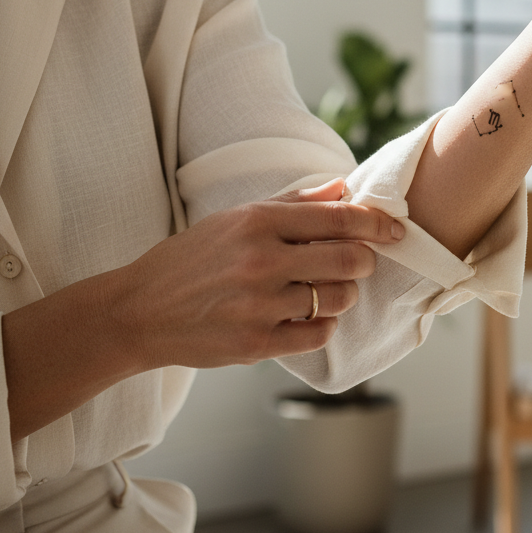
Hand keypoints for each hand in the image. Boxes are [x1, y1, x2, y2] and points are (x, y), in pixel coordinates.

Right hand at [108, 179, 404, 370]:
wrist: (138, 311)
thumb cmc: (190, 260)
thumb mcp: (234, 218)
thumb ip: (293, 204)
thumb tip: (341, 188)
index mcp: (258, 222)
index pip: (339, 218)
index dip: (376, 223)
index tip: (393, 229)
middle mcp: (262, 261)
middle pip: (350, 259)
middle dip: (364, 260)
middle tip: (357, 262)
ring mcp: (260, 305)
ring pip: (339, 298)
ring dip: (342, 294)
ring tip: (324, 289)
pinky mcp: (257, 344)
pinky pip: (319, 334)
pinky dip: (322, 324)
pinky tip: (304, 315)